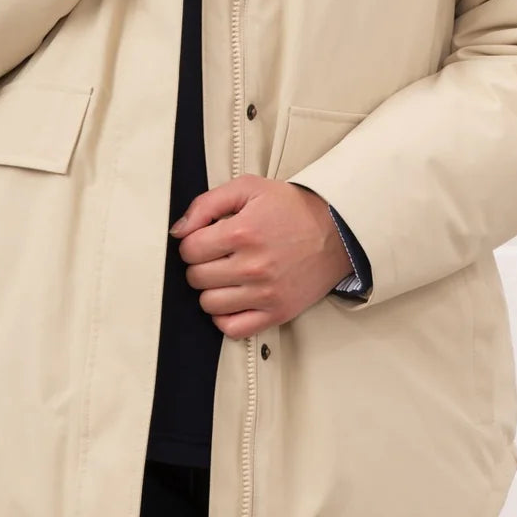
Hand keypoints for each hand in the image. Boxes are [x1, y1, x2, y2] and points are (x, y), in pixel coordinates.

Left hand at [169, 175, 353, 337]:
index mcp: (242, 232)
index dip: (192, 242)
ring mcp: (265, 293)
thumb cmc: (293, 208)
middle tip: (216, 255)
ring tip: (226, 275)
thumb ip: (206, 203)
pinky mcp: (277, 313)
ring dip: (211, 290)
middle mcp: (253, 266)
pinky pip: (233, 328)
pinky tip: (233, 298)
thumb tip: (178, 230)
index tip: (204, 240)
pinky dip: (225, 317)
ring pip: (209, 304)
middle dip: (200, 264)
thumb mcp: (249, 188)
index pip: (189, 250)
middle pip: (196, 278)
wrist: (337, 230)